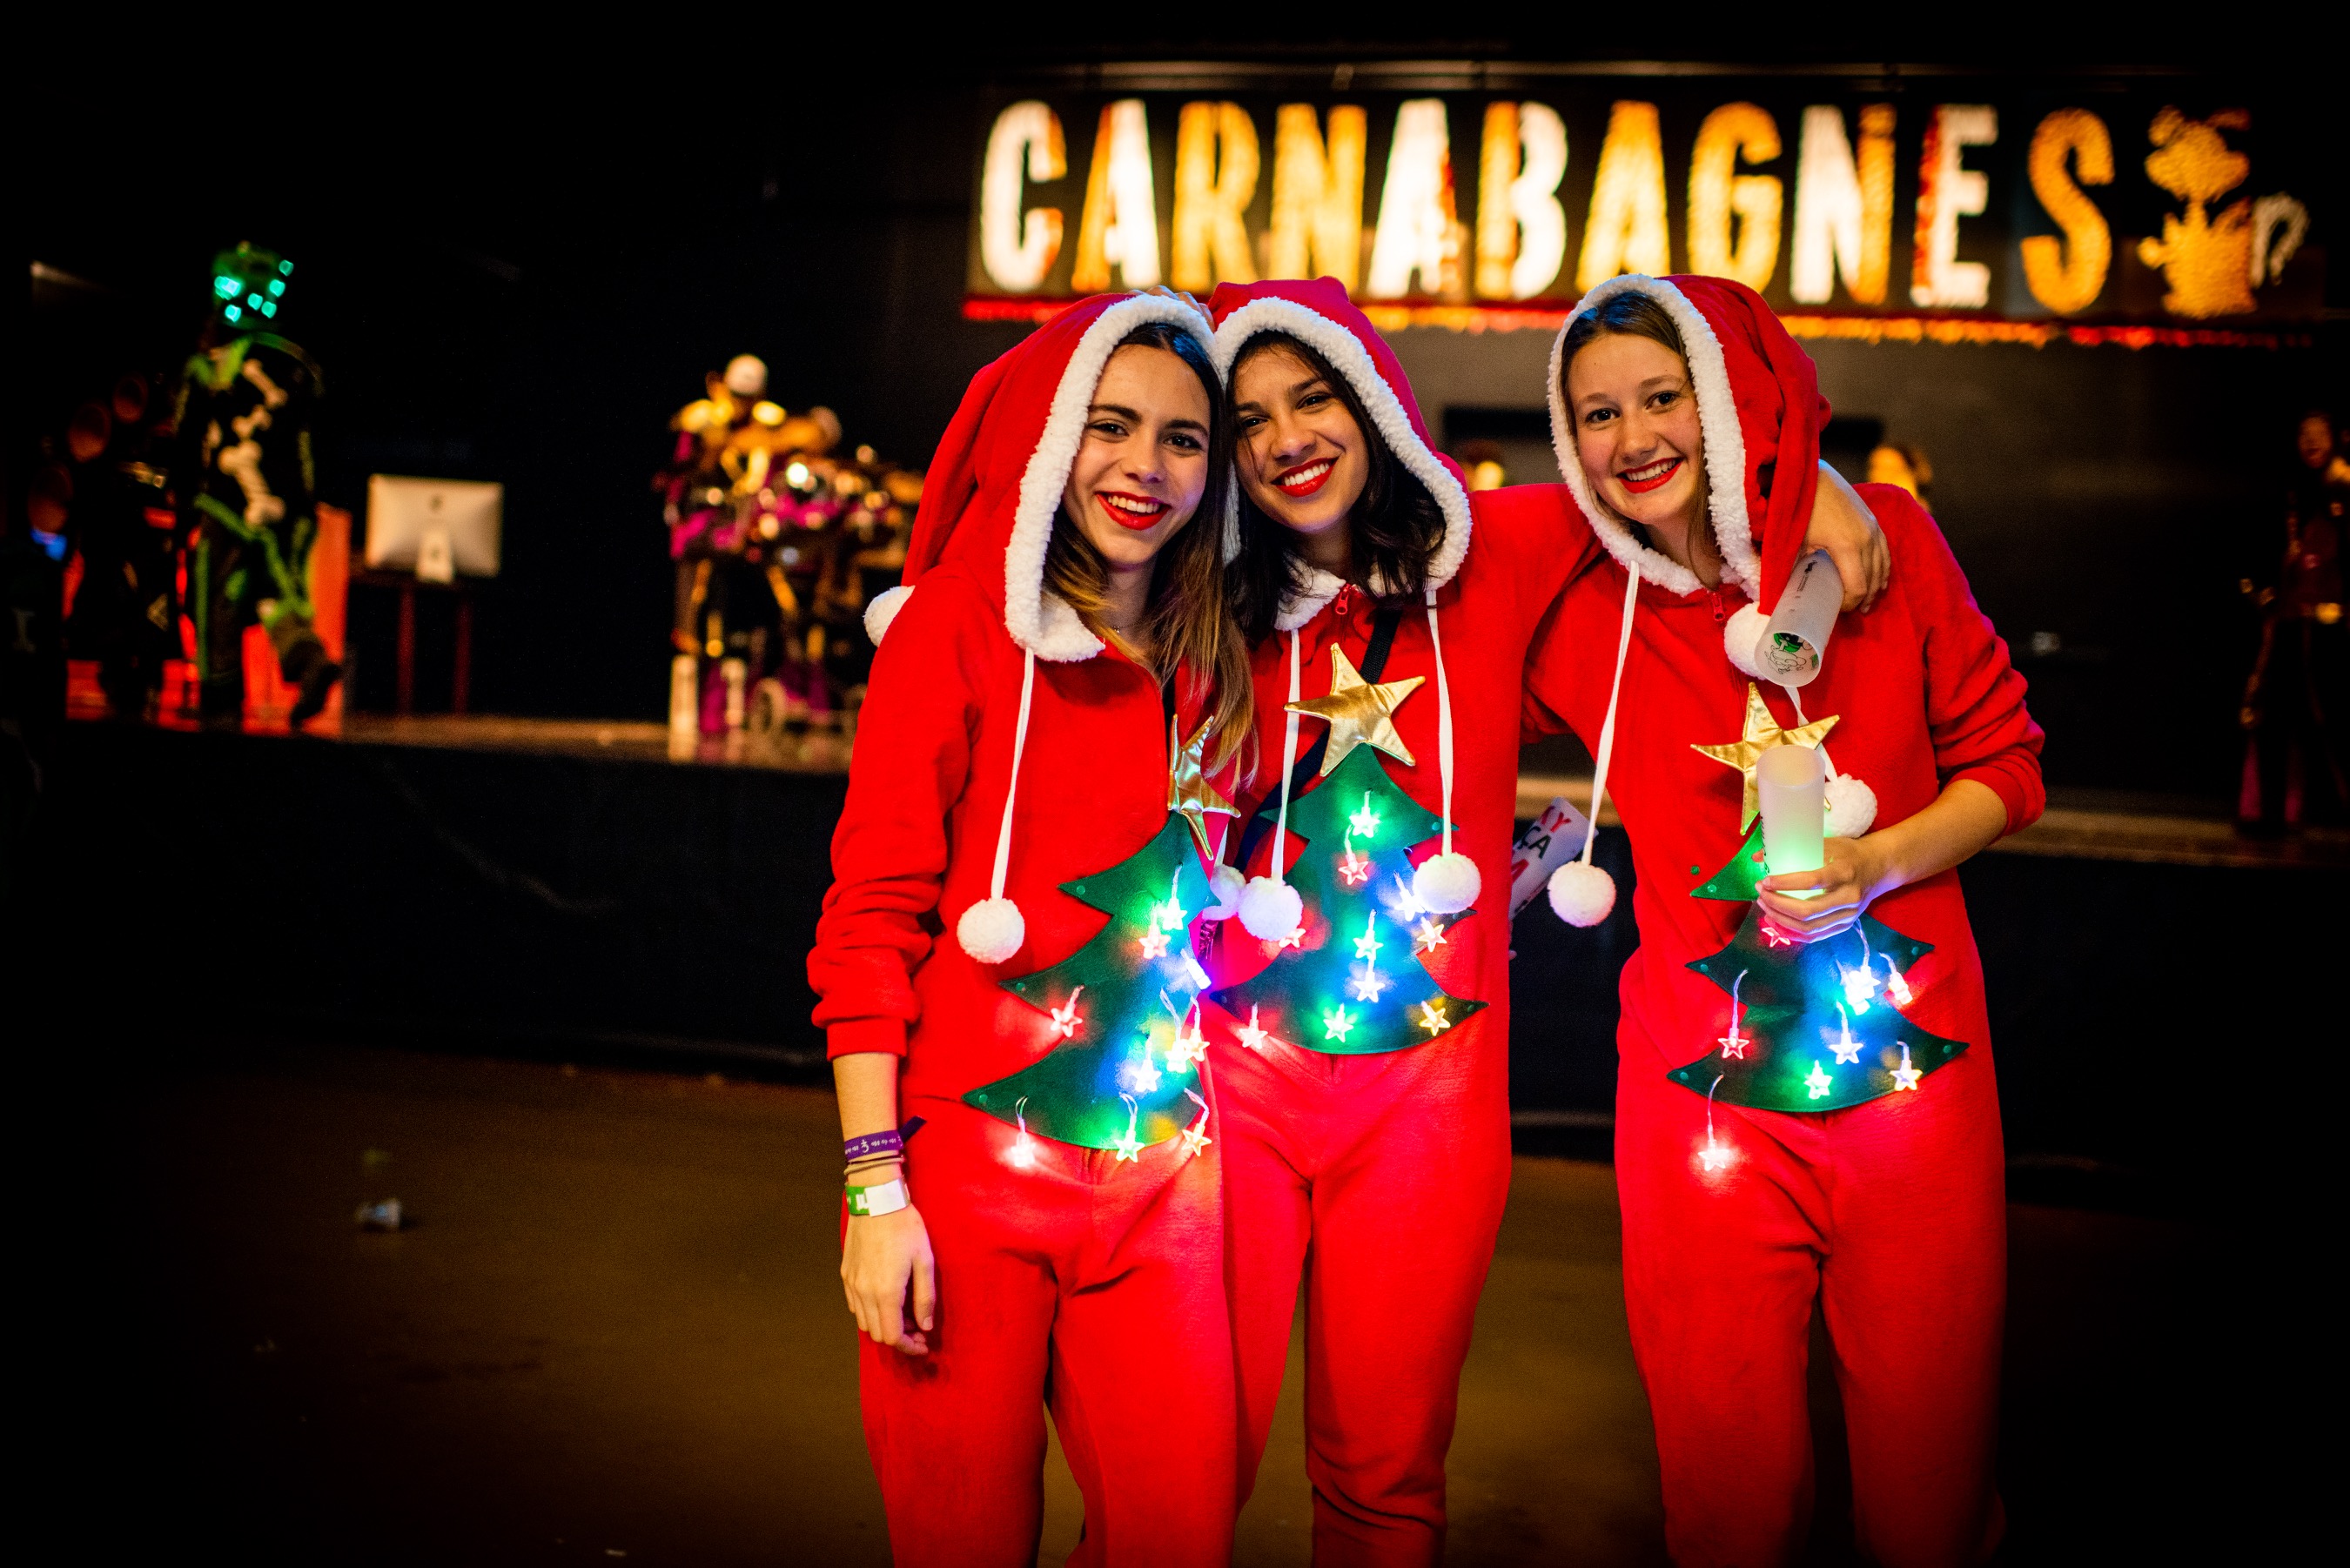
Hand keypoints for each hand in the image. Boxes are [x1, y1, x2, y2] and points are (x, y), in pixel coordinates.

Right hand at [841, 1196, 936, 1355]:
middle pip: (877, 1334)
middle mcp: (864, 1293)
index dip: (909, 1347)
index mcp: (885, 1293)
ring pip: (864, 1322)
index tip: (924, 1344)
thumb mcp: (924, 1261)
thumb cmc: (905, 1228)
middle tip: (918, 1327)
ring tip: (904, 1313)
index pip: (893, 1337)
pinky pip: (855, 1306)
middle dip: (899, 1338)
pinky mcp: (845, 1274)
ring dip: (884, 1325)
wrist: (876, 1200)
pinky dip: (871, 1312)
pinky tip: (886, 1298)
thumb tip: (925, 1327)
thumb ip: (925, 1298)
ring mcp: (851, 1284)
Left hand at [1756, 836, 1887, 942]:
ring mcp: (1849, 915)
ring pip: (1809, 927)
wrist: (1879, 867)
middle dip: (1777, 904)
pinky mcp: (1845, 926)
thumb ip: (1795, 848)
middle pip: (1808, 910)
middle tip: (1760, 893)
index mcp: (1845, 872)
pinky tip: (1776, 921)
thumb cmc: (1848, 853)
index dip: (1784, 883)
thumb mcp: (1827, 843)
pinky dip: (1792, 932)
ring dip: (1781, 920)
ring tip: (1764, 906)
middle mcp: (1849, 897)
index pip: (1811, 881)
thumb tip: (1757, 857)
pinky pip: (1815, 936)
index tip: (1765, 881)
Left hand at [1807, 462, 1889, 612]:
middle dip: (1863, 599)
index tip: (1838, 610)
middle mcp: (1866, 539)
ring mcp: (1873, 528)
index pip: (1856, 587)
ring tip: (1867, 602)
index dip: (1849, 604)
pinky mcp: (1874, 521)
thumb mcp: (1796, 543)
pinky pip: (1885, 552)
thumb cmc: (1799, 510)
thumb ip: (1796, 569)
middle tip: (1853, 612)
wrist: (1811, 476)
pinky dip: (1883, 569)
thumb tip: (1786, 595)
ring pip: (1882, 567)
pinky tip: (1878, 580)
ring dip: (1876, 587)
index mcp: (1847, 546)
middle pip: (1872, 580)